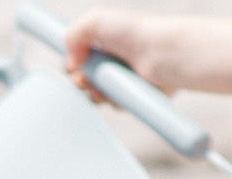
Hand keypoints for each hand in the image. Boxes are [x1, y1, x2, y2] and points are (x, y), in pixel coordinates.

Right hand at [63, 8, 182, 97]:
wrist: (160, 54)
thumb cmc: (133, 33)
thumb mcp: (95, 20)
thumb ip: (73, 33)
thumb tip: (71, 62)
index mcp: (105, 41)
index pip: (79, 56)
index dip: (72, 63)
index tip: (72, 67)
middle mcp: (114, 58)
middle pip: (85, 78)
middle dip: (79, 82)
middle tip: (82, 81)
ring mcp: (123, 78)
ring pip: (97, 94)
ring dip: (93, 94)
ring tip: (99, 89)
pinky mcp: (132, 95)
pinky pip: (113, 104)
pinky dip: (111, 102)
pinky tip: (116, 94)